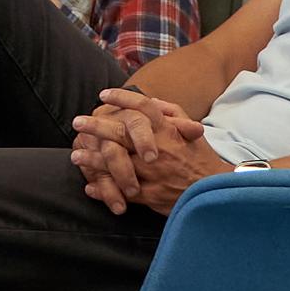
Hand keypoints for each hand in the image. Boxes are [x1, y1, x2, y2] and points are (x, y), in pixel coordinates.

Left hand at [74, 89, 227, 215]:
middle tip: (77, 122)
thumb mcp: (191, 129)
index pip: (142, 107)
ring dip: (93, 160)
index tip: (103, 94)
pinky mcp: (152, 196)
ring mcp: (154, 174)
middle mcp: (158, 149)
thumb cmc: (200, 158)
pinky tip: (90, 186)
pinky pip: (122, 192)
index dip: (121, 98)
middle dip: (96, 126)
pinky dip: (104, 189)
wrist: (214, 190)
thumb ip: (172, 113)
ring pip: (117, 164)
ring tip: (75, 155)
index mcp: (168, 131)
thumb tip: (152, 101)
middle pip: (122, 133)